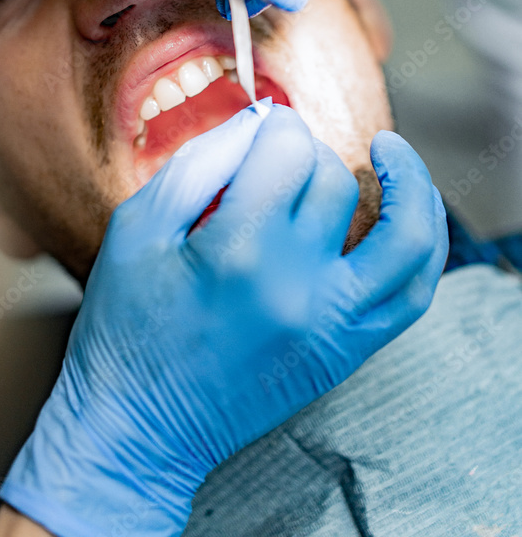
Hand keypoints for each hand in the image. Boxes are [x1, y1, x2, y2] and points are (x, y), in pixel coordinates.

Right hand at [0, 106, 446, 536]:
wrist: (137, 430)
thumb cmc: (126, 325)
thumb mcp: (137, 228)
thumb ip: (200, 163)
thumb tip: (260, 121)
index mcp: (237, 250)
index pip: (289, 151)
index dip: (274, 125)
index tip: (258, 128)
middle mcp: (297, 286)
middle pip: (333, 181)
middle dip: (307, 153)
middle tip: (275, 159)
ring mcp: (332, 324)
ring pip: (407, 235)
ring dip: (407, 182)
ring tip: (388, 151)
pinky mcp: (346, 352)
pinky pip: (413, 293)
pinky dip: (424, 245)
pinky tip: (408, 211)